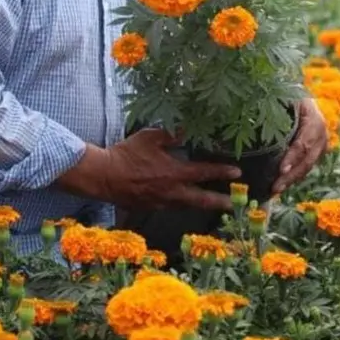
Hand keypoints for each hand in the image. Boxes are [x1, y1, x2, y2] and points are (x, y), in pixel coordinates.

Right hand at [56, 129, 240, 211]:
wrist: (102, 176)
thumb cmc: (127, 154)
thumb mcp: (150, 138)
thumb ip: (171, 135)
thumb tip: (187, 130)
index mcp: (174, 173)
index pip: (204, 173)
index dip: (222, 172)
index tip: (237, 173)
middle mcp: (171, 192)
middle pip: (201, 199)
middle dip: (219, 202)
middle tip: (233, 204)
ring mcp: (160, 203)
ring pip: (186, 206)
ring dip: (199, 204)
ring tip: (212, 204)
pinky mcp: (149, 208)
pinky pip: (169, 207)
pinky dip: (179, 203)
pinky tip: (182, 201)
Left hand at [271, 99, 328, 197]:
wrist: (301, 94)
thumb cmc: (288, 94)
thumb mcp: (284, 96)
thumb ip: (273, 108)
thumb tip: (249, 118)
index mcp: (314, 118)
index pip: (304, 142)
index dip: (293, 157)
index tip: (281, 169)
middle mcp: (322, 132)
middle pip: (308, 159)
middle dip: (292, 175)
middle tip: (275, 187)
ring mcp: (321, 143)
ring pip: (308, 165)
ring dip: (292, 180)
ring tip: (275, 190)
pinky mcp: (317, 151)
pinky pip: (306, 166)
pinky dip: (294, 176)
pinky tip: (280, 185)